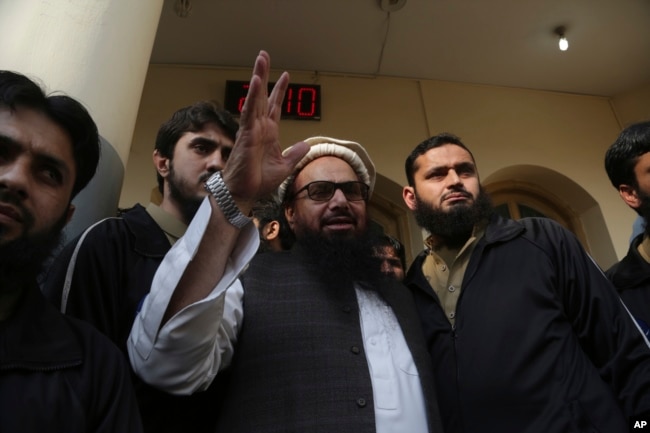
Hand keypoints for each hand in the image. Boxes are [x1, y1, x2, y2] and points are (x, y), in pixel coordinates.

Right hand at [222, 51, 308, 213]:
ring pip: (255, 98)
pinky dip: (253, 96)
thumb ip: (295, 154)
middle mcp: (259, 128)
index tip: (286, 75)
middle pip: (263, 96)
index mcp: (269, 133)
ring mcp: (252, 129)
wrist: (245, 194)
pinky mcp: (247, 135)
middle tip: (264, 55)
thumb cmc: (259, 181)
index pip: (274, 106)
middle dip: (264, 75)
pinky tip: (255, 81)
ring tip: (260, 59)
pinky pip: (249, 112)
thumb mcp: (285, 166)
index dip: (279, 90)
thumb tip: (305, 145)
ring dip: (258, 77)